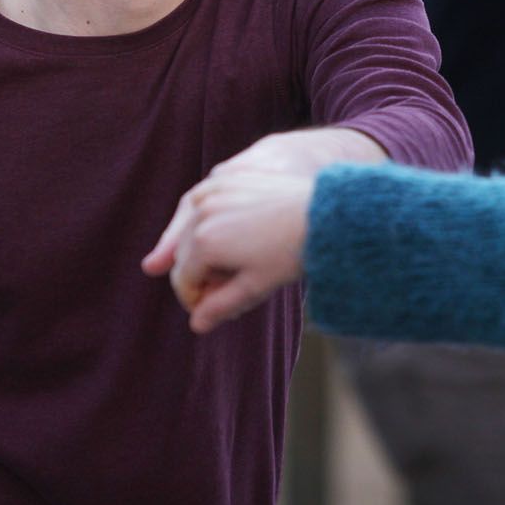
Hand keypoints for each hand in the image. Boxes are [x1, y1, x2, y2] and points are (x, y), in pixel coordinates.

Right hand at [147, 163, 312, 332]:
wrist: (321, 212)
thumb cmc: (291, 253)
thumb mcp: (254, 286)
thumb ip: (220, 306)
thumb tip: (196, 326)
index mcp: (205, 244)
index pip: (183, 279)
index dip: (195, 299)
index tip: (211, 309)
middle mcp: (201, 214)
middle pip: (183, 254)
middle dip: (197, 275)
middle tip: (224, 289)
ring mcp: (212, 192)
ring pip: (190, 229)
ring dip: (200, 248)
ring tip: (230, 263)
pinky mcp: (224, 178)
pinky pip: (202, 204)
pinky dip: (205, 220)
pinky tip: (226, 233)